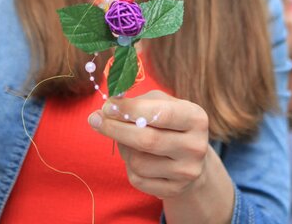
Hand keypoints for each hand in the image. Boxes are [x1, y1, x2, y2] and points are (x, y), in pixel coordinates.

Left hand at [88, 90, 210, 198]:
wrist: (189, 157)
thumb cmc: (168, 122)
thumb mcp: (161, 103)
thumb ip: (135, 102)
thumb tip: (104, 110)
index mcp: (196, 118)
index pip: (160, 114)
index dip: (130, 110)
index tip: (107, 105)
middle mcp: (196, 146)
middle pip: (147, 140)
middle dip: (115, 128)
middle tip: (95, 119)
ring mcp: (186, 172)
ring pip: (138, 162)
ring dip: (124, 148)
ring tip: (127, 140)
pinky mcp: (175, 190)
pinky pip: (137, 179)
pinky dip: (129, 166)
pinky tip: (136, 157)